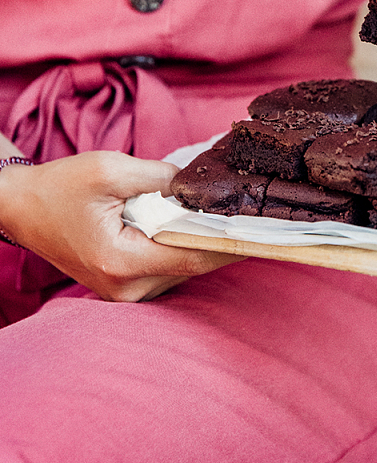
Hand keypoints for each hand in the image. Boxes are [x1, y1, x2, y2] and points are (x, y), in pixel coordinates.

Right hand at [0, 152, 243, 301]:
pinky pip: (171, 268)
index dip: (233, 242)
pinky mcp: (127, 287)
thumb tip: (202, 185)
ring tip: (235, 215)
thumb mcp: (110, 169)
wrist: (21, 207)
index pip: (194, 256)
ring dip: (207, 243)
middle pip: (194, 264)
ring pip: (186, 268)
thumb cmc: (59, 188)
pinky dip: (187, 247)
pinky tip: (202, 226)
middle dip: (225, 239)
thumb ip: (161, 177)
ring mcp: (126, 292)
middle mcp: (126, 287)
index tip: (266, 228)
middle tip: (259, 213)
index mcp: (121, 262)